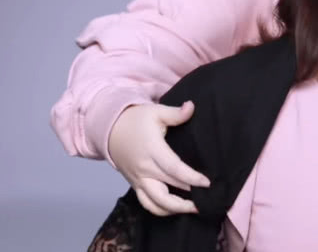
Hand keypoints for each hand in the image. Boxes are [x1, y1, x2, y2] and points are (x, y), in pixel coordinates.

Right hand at [108, 101, 210, 215]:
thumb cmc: (136, 120)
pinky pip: (147, 204)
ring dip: (175, 210)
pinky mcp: (135, 185)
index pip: (173, 169)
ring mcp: (138, 180)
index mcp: (152, 150)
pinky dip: (162, 210)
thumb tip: (192, 106)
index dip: (191, 178)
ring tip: (194, 208)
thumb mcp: (156, 111)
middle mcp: (144, 169)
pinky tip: (177, 209)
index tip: (207, 182)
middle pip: (166, 192)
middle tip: (207, 199)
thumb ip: (175, 113)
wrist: (109, 129)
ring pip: (155, 204)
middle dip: (187, 200)